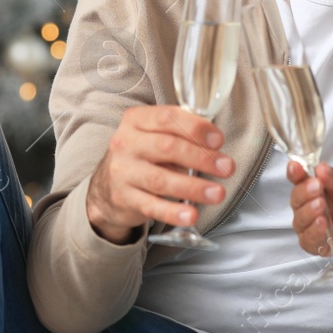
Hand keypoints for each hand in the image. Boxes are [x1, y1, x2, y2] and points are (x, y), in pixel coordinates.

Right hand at [85, 105, 234, 242]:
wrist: (106, 189)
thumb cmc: (141, 157)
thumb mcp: (152, 136)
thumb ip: (179, 134)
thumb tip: (215, 145)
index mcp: (136, 120)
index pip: (167, 117)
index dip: (196, 128)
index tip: (218, 140)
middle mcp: (126, 143)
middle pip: (168, 147)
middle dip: (202, 158)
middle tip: (226, 167)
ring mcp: (123, 172)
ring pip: (161, 179)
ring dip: (194, 187)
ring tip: (217, 193)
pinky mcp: (123, 198)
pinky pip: (152, 206)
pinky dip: (173, 212)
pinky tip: (191, 215)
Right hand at [287, 161, 332, 261]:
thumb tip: (320, 168)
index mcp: (319, 186)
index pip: (300, 178)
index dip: (295, 172)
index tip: (296, 167)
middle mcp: (314, 205)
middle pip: (296, 200)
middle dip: (304, 193)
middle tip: (317, 188)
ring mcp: (316, 226)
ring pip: (299, 222)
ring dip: (307, 214)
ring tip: (321, 207)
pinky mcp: (322, 245)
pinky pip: (309, 242)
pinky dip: (313, 233)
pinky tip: (322, 225)